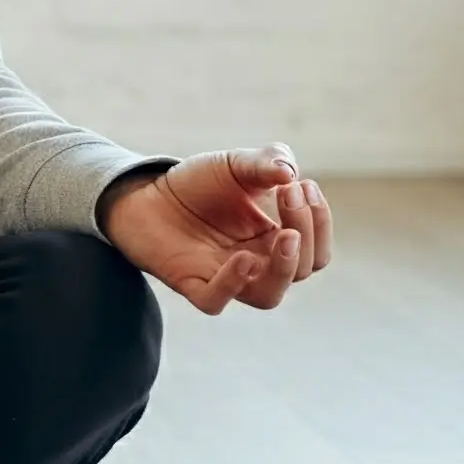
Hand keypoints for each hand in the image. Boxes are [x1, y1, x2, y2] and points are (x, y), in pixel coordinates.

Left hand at [97, 143, 332, 314]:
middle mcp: (257, 265)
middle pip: (301, 269)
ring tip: (286, 235)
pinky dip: (231, 284)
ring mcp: (225, 277)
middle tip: (290, 192)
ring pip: (267, 296)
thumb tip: (289, 171)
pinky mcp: (191, 282)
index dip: (318, 222)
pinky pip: (215, 300)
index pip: (316, 251)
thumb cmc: (198, 185)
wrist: (145, 194)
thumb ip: (265, 163)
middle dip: (306, 231)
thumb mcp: (235, 165)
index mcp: (275, 242)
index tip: (302, 184)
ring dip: (284, 269)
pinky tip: (242, 257)